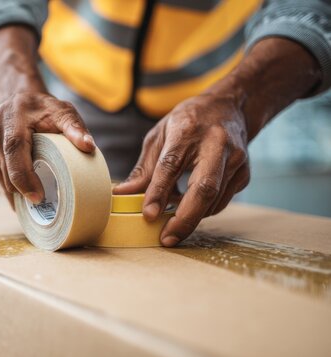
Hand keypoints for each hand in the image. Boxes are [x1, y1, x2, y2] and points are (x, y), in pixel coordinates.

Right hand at [0, 26, 94, 206]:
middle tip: (42, 206)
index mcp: (13, 117)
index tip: (38, 197)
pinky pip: (0, 175)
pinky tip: (23, 199)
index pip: (14, 149)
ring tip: (35, 205)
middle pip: (8, 168)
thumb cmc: (43, 107)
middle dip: (23, 190)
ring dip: (17, 191)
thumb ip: (75, 128)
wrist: (17, 96)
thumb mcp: (62, 111)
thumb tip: (89, 147)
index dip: (24, 176)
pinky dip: (12, 187)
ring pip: (2, 175)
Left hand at [114, 93, 249, 245]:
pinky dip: (203, 211)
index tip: (148, 215)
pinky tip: (188, 211)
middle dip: (184, 219)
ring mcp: (235, 160)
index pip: (171, 166)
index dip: (159, 192)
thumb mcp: (159, 136)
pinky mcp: (244, 174)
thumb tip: (122, 194)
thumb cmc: (188, 122)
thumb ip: (144, 168)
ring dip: (192, 218)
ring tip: (171, 228)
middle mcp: (216, 145)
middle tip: (167, 239)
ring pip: (214, 200)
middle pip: (204, 189)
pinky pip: (221, 201)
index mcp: (187, 131)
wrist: (230, 107)